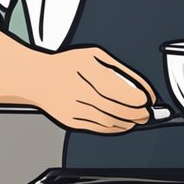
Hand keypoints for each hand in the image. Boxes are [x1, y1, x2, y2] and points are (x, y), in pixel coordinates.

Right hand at [25, 46, 157, 134]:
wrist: (36, 78)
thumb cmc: (66, 64)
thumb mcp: (94, 55)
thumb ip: (118, 68)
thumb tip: (140, 84)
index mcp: (86, 69)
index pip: (118, 89)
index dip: (137, 98)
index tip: (147, 99)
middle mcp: (78, 90)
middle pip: (115, 108)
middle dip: (137, 113)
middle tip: (147, 112)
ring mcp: (73, 107)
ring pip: (108, 121)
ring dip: (127, 122)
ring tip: (138, 119)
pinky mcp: (69, 121)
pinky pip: (97, 128)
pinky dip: (113, 128)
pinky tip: (122, 124)